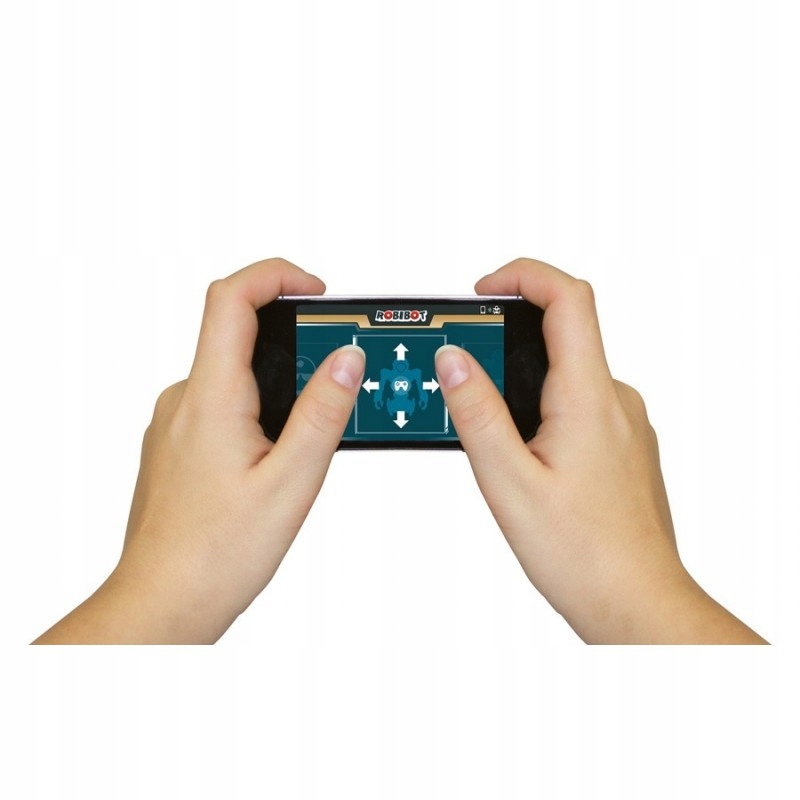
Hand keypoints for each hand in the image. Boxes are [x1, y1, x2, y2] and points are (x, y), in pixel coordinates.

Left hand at [35, 258, 364, 643]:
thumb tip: (346, 359)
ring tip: (307, 435)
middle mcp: (183, 400)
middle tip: (333, 374)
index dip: (275, 275)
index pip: (231, 298)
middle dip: (292, 340)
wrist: (162, 602)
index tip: (315, 290)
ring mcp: (175, 422)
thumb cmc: (217, 554)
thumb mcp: (291, 482)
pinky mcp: (178, 444)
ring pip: (232, 373)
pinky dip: (257, 409)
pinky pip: (220, 404)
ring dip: (277, 382)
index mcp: (209, 398)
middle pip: (236, 331)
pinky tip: (277, 457)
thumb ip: (322, 413)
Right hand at [435, 258, 765, 643]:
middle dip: (505, 338)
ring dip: (520, 380)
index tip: (482, 291)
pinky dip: (540, 408)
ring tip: (484, 428)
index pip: (568, 298)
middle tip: (462, 370)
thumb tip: (453, 360)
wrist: (638, 603)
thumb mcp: (509, 483)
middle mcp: (616, 400)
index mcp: (590, 398)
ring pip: (566, 372)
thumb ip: (477, 413)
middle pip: (563, 331)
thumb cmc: (583, 554)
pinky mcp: (621, 444)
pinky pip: (578, 403)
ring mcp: (623, 422)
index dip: (523, 275)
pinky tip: (519, 454)